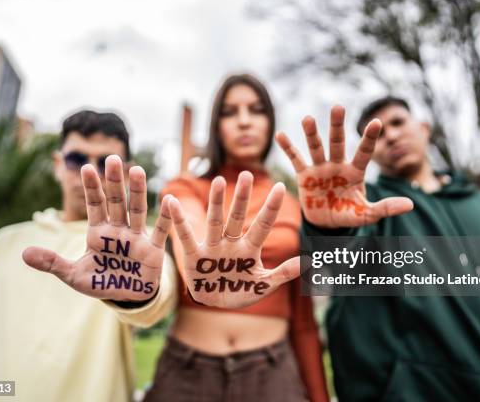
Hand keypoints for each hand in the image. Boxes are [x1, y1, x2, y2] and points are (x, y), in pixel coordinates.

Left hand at [22, 155, 171, 301]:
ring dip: (137, 191)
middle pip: (116, 201)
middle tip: (113, 158)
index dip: (91, 188)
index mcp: (98, 233)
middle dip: (114, 181)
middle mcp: (118, 230)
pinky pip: (160, 230)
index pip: (95, 205)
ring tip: (138, 170)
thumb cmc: (102, 283)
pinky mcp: (153, 249)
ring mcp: (136, 237)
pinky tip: (168, 200)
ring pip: (137, 210)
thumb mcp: (74, 275)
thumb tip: (23, 253)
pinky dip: (165, 217)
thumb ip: (52, 262)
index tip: (86, 167)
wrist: (127, 297)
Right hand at [168, 171, 299, 308]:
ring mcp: (212, 248)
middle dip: (242, 198)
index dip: (271, 208)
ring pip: (215, 222)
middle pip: (238, 218)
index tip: (281, 187)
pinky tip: (171, 202)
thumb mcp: (263, 285)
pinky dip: (178, 221)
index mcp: (249, 250)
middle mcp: (231, 244)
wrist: (216, 305)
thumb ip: (282, 274)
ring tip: (220, 181)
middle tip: (248, 174)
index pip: (263, 225)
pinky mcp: (194, 256)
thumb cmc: (241, 291)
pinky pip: (185, 236)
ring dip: (217, 203)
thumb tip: (307, 262)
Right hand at [276, 105, 412, 228]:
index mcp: (355, 172)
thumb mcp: (367, 214)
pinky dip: (288, 148)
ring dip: (311, 133)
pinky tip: (281, 135)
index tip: (376, 122)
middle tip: (338, 107)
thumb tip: (410, 204)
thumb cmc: (349, 214)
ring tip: (308, 118)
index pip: (364, 153)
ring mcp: (320, 168)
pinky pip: (296, 159)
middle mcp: (338, 165)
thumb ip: (386, 208)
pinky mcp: (305, 175)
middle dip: (337, 126)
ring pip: (316, 147)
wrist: (327, 223)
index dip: (369, 139)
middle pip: (337, 142)